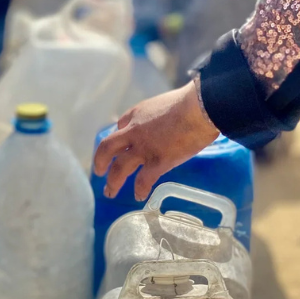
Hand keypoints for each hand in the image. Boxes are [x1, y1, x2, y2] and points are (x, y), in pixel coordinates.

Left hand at [93, 83, 219, 200]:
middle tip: (99, 172)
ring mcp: (143, 148)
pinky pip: (143, 181)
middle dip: (100, 162)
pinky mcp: (157, 162)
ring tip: (110, 192)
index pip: (120, 126)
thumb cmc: (189, 102)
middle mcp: (133, 132)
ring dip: (113, 182)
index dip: (118, 138)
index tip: (121, 146)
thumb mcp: (164, 103)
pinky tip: (139, 197)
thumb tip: (165, 124)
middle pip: (107, 149)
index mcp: (136, 115)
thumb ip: (157, 115)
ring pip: (119, 169)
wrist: (200, 108)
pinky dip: (140, 190)